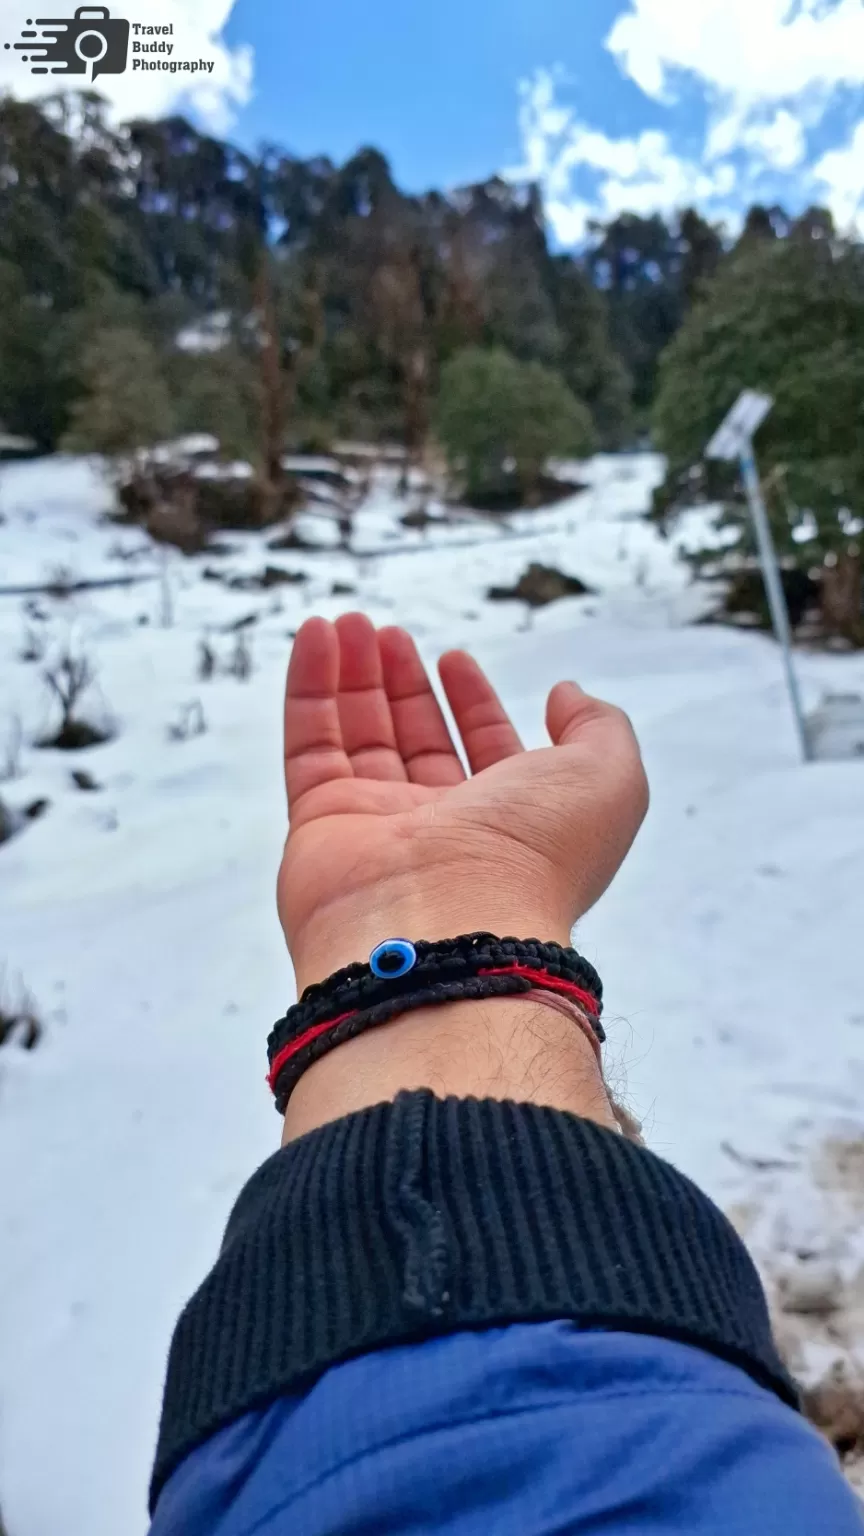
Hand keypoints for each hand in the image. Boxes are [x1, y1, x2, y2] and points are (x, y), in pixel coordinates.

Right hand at [277, 613, 647, 993]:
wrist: (449, 923)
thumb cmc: (535, 854)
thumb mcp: (609, 778)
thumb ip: (599, 728)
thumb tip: (565, 695)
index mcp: (508, 822)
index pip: (484, 752)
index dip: (473, 702)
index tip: (455, 658)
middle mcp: (440, 830)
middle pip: (416, 741)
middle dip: (404, 683)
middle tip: (388, 632)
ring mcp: (375, 829)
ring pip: (359, 737)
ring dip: (354, 675)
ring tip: (347, 621)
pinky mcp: (317, 824)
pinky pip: (310, 743)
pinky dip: (310, 687)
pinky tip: (318, 633)